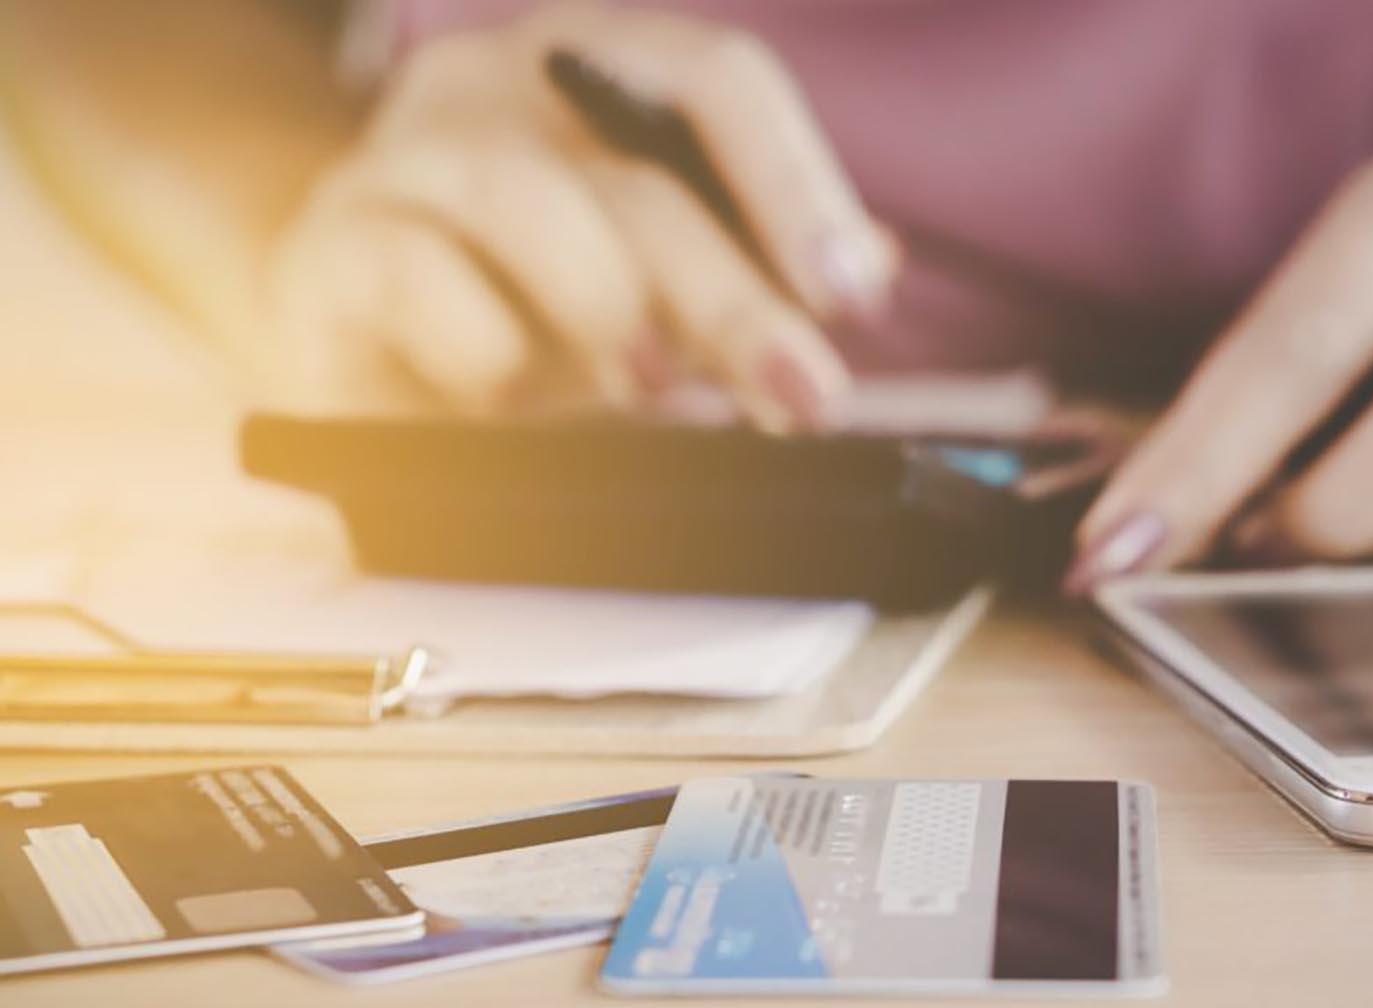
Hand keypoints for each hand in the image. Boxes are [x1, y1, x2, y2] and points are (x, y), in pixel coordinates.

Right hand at [263, 3, 894, 430]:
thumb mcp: (655, 265)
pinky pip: (415, 279)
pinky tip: (508, 400)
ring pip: (523, 201)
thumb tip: (868, 268)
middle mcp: (499, 87)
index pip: (718, 77)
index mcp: (597, 66)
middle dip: (733, 298)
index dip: (797, 182)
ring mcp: (404, 158)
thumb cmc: (525, 285)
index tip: (853, 298)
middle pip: (637, 173)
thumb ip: (753, 255)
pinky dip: (483, 352)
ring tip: (650, 390)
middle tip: (802, 395)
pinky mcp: (329, 248)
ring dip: (606, 306)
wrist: (348, 309)